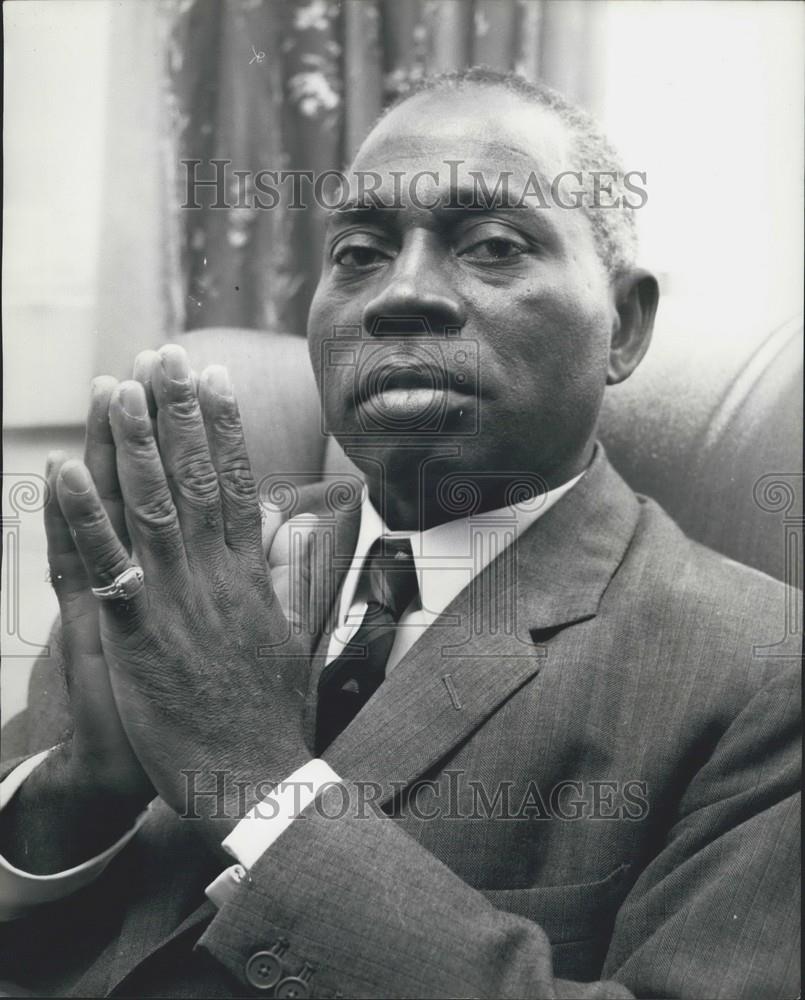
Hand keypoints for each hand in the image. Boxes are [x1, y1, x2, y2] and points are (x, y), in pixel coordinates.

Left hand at [53, 345, 310, 831]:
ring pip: (154, 508)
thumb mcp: (290, 636)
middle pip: (197, 480)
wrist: (253, 777)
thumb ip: (289, 578)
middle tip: (165, 355)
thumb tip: (293, 536)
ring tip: (118, 387)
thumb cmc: (267, 711)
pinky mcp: (139, 636)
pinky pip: (108, 566)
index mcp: (251, 576)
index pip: (238, 486)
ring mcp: (178, 602)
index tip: (215, 382)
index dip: (225, 430)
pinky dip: (87, 517)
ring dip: (134, 444)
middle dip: (178, 414)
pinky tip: (68, 471)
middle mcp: (217, 576)